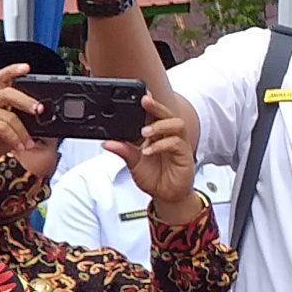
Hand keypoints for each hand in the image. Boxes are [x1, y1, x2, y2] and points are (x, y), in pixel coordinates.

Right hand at [0, 64, 46, 182]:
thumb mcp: (13, 128)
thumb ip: (24, 120)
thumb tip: (43, 118)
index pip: (2, 78)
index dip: (13, 70)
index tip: (27, 67)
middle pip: (8, 92)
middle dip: (26, 100)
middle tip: (39, 109)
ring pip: (10, 116)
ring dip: (23, 132)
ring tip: (27, 143)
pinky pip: (3, 128)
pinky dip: (14, 139)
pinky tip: (18, 146)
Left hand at [111, 96, 205, 222]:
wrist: (167, 196)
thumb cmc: (154, 178)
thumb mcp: (133, 163)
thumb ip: (123, 151)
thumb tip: (107, 142)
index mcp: (156, 135)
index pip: (153, 115)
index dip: (149, 104)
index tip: (139, 95)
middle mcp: (168, 136)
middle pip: (167, 114)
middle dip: (156, 106)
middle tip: (144, 100)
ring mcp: (178, 144)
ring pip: (176, 124)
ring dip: (160, 125)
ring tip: (144, 132)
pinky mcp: (184, 155)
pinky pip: (176, 144)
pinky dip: (161, 145)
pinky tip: (149, 151)